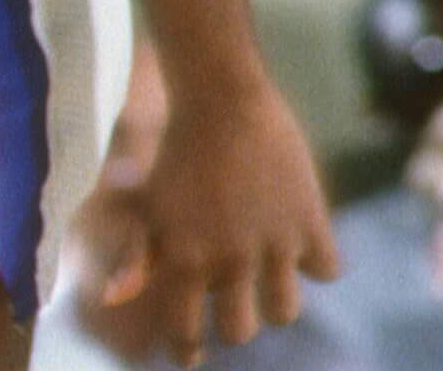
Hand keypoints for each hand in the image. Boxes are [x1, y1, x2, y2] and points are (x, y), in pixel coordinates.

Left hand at [75, 83, 337, 365]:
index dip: (188, 345)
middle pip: (240, 331)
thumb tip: (115, 301)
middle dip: (235, 324)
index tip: (193, 350)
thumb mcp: (151, 206)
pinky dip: (316, 262)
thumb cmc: (177, 151)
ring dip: (276, 301)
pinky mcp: (309, 221)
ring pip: (284, 311)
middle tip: (235, 304)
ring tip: (268, 280)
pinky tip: (300, 245)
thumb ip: (137, 256)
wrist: (220, 97)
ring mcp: (272, 243)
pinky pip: (326, 270)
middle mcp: (229, 259)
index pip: (185, 332)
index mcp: (183, 258)